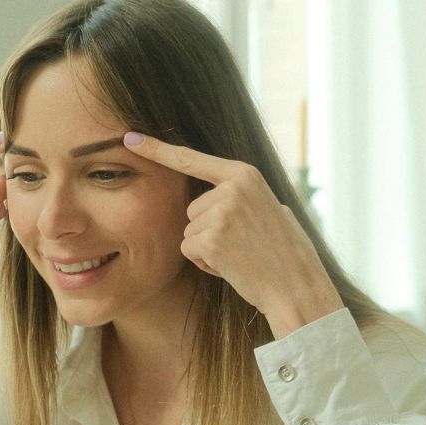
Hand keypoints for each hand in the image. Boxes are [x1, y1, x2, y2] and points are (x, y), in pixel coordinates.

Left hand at [120, 131, 343, 336]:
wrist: (296, 286)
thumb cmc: (285, 252)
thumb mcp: (269, 206)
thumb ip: (240, 194)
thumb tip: (218, 191)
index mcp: (244, 174)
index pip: (192, 159)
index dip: (158, 149)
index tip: (129, 138)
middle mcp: (231, 188)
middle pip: (191, 209)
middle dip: (208, 230)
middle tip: (242, 244)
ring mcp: (220, 212)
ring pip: (188, 231)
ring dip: (207, 248)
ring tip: (241, 255)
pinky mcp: (210, 239)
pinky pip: (188, 250)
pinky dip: (205, 263)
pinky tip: (232, 266)